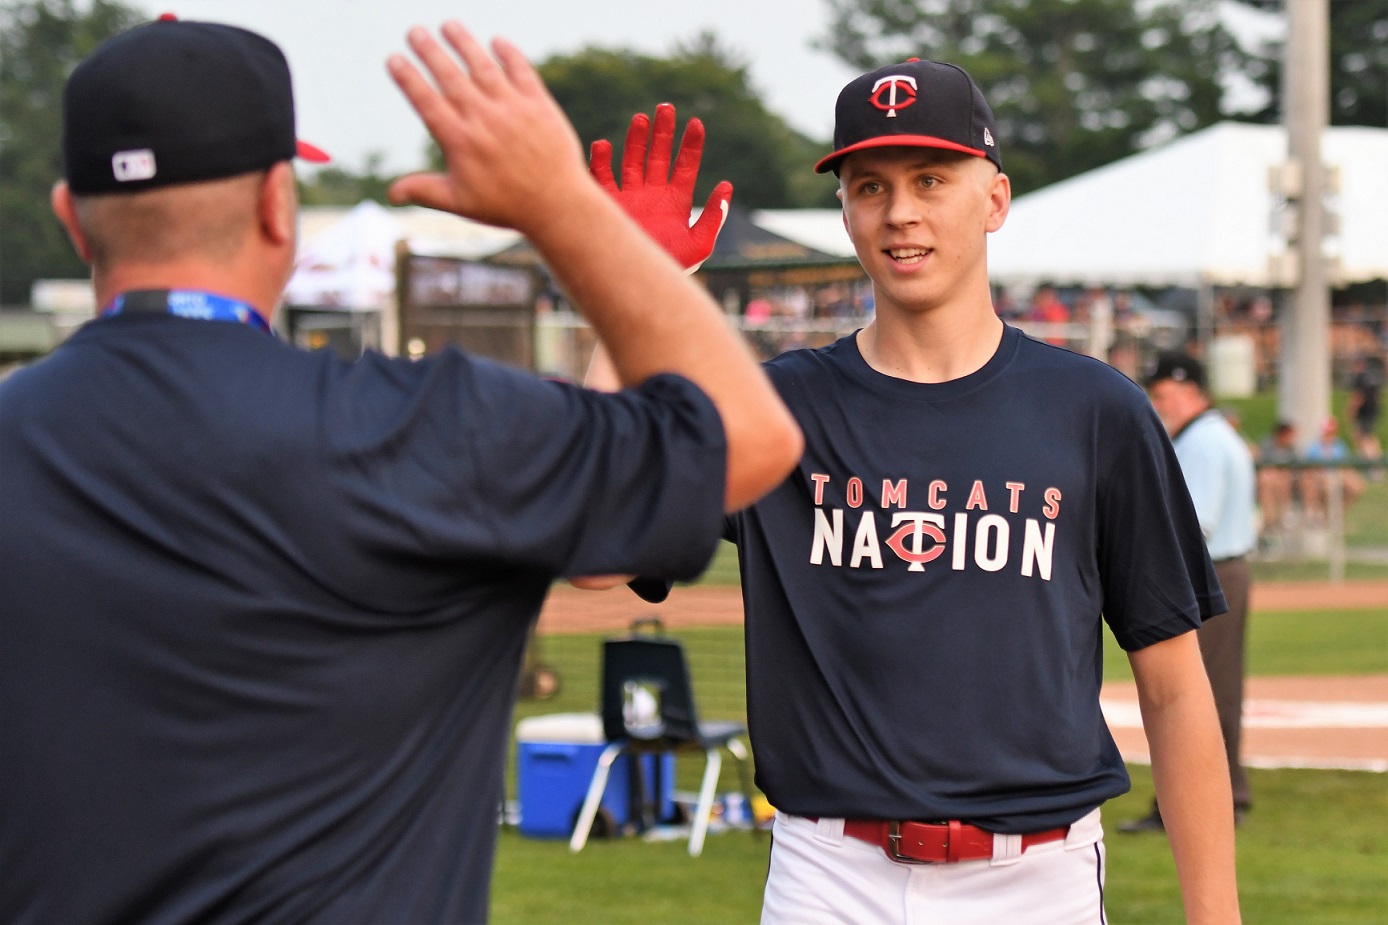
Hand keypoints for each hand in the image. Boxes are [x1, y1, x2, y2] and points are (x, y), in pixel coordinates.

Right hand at [386, 22, 586, 232]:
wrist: (558, 205)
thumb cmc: (507, 206)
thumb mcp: (461, 203)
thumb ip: (425, 190)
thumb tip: (391, 194)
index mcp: (460, 141)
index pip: (426, 101)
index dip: (408, 79)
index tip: (394, 59)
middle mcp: (484, 119)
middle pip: (450, 76)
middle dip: (430, 51)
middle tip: (415, 30)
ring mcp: (512, 108)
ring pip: (483, 66)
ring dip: (465, 43)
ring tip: (449, 25)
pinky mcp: (539, 104)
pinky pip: (521, 71)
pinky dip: (509, 54)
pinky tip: (497, 41)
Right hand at [589, 103, 731, 271]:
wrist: (639, 283)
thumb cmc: (672, 267)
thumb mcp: (699, 245)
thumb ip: (713, 217)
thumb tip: (726, 186)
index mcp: (676, 200)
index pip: (685, 164)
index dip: (691, 144)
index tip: (696, 124)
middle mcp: (652, 193)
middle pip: (658, 154)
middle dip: (662, 131)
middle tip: (666, 108)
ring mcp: (630, 196)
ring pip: (632, 159)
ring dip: (636, 140)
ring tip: (641, 119)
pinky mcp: (609, 204)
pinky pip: (602, 176)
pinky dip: (601, 160)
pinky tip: (604, 145)